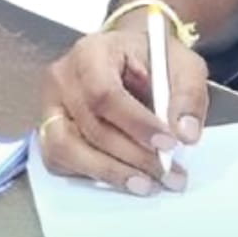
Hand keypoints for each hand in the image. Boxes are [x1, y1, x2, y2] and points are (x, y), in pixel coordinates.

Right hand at [37, 18, 208, 194]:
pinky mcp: (48, 132)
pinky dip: (93, 175)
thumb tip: (186, 134)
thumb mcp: (183, 65)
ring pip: (67, 151)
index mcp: (92, 52)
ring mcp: (49, 107)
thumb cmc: (154, 59)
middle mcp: (63, 79)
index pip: (105, 93)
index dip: (136, 123)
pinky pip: (61, 162)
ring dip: (111, 173)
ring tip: (149, 184)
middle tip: (169, 174)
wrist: (134, 58)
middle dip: (133, 157)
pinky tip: (125, 178)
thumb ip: (189, 95)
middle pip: (90, 127)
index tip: (169, 143)